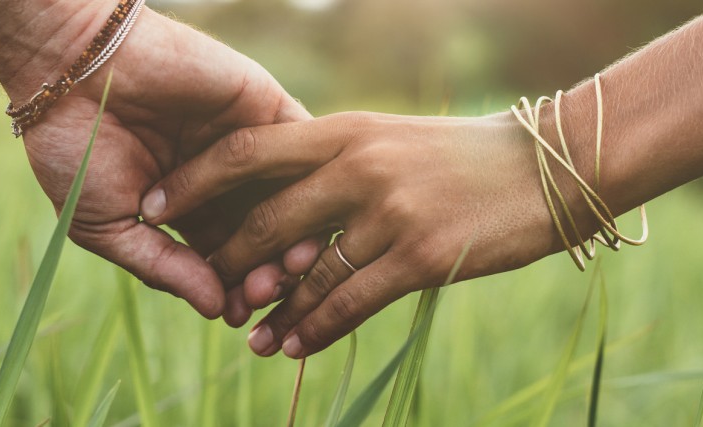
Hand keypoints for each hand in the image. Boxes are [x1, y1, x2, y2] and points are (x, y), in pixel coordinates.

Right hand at [12, 8, 332, 319]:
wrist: (70, 70)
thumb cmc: (74, 149)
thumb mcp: (108, 225)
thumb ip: (163, 267)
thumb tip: (215, 310)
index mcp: (188, 212)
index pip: (226, 261)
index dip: (234, 290)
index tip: (236, 314)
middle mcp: (224, 182)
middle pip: (265, 237)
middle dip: (268, 270)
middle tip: (265, 291)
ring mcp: (247, 144)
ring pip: (289, 198)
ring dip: (295, 233)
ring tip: (288, 264)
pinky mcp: (262, 107)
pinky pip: (301, 146)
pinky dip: (307, 180)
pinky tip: (303, 212)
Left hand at [141, 111, 607, 356]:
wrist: (547, 167)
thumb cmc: (462, 157)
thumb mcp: (390, 140)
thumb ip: (335, 162)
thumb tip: (280, 202)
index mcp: (344, 130)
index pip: (246, 151)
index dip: (193, 182)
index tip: (155, 205)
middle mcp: (358, 166)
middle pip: (266, 222)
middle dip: (230, 264)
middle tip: (212, 293)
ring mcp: (389, 212)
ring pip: (305, 274)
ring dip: (273, 312)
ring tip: (249, 339)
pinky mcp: (419, 257)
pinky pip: (349, 303)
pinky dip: (315, 329)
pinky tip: (295, 346)